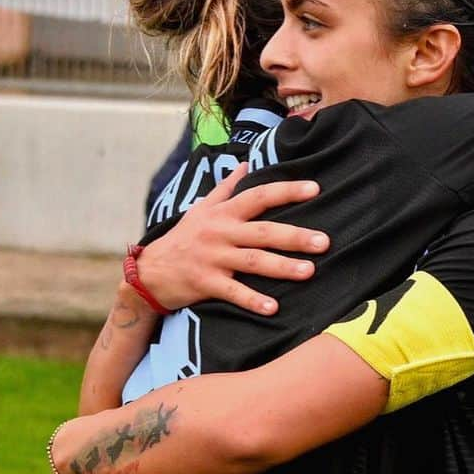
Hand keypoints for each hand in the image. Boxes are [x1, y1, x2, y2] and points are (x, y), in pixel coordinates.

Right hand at [138, 162, 329, 314]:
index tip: (315, 189)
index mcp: (223, 213)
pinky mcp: (205, 283)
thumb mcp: (200, 209)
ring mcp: (213, 258)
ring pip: (253, 261)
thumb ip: (225, 188)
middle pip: (263, 231)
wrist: (149, 272)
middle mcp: (220, 233)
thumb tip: (245, 164)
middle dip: (294, 236)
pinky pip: (233, 292)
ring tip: (309, 271)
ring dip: (282, 267)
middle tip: (324, 242)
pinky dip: (253, 300)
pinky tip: (273, 309)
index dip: (287, 191)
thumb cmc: (182, 239)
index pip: (259, 196)